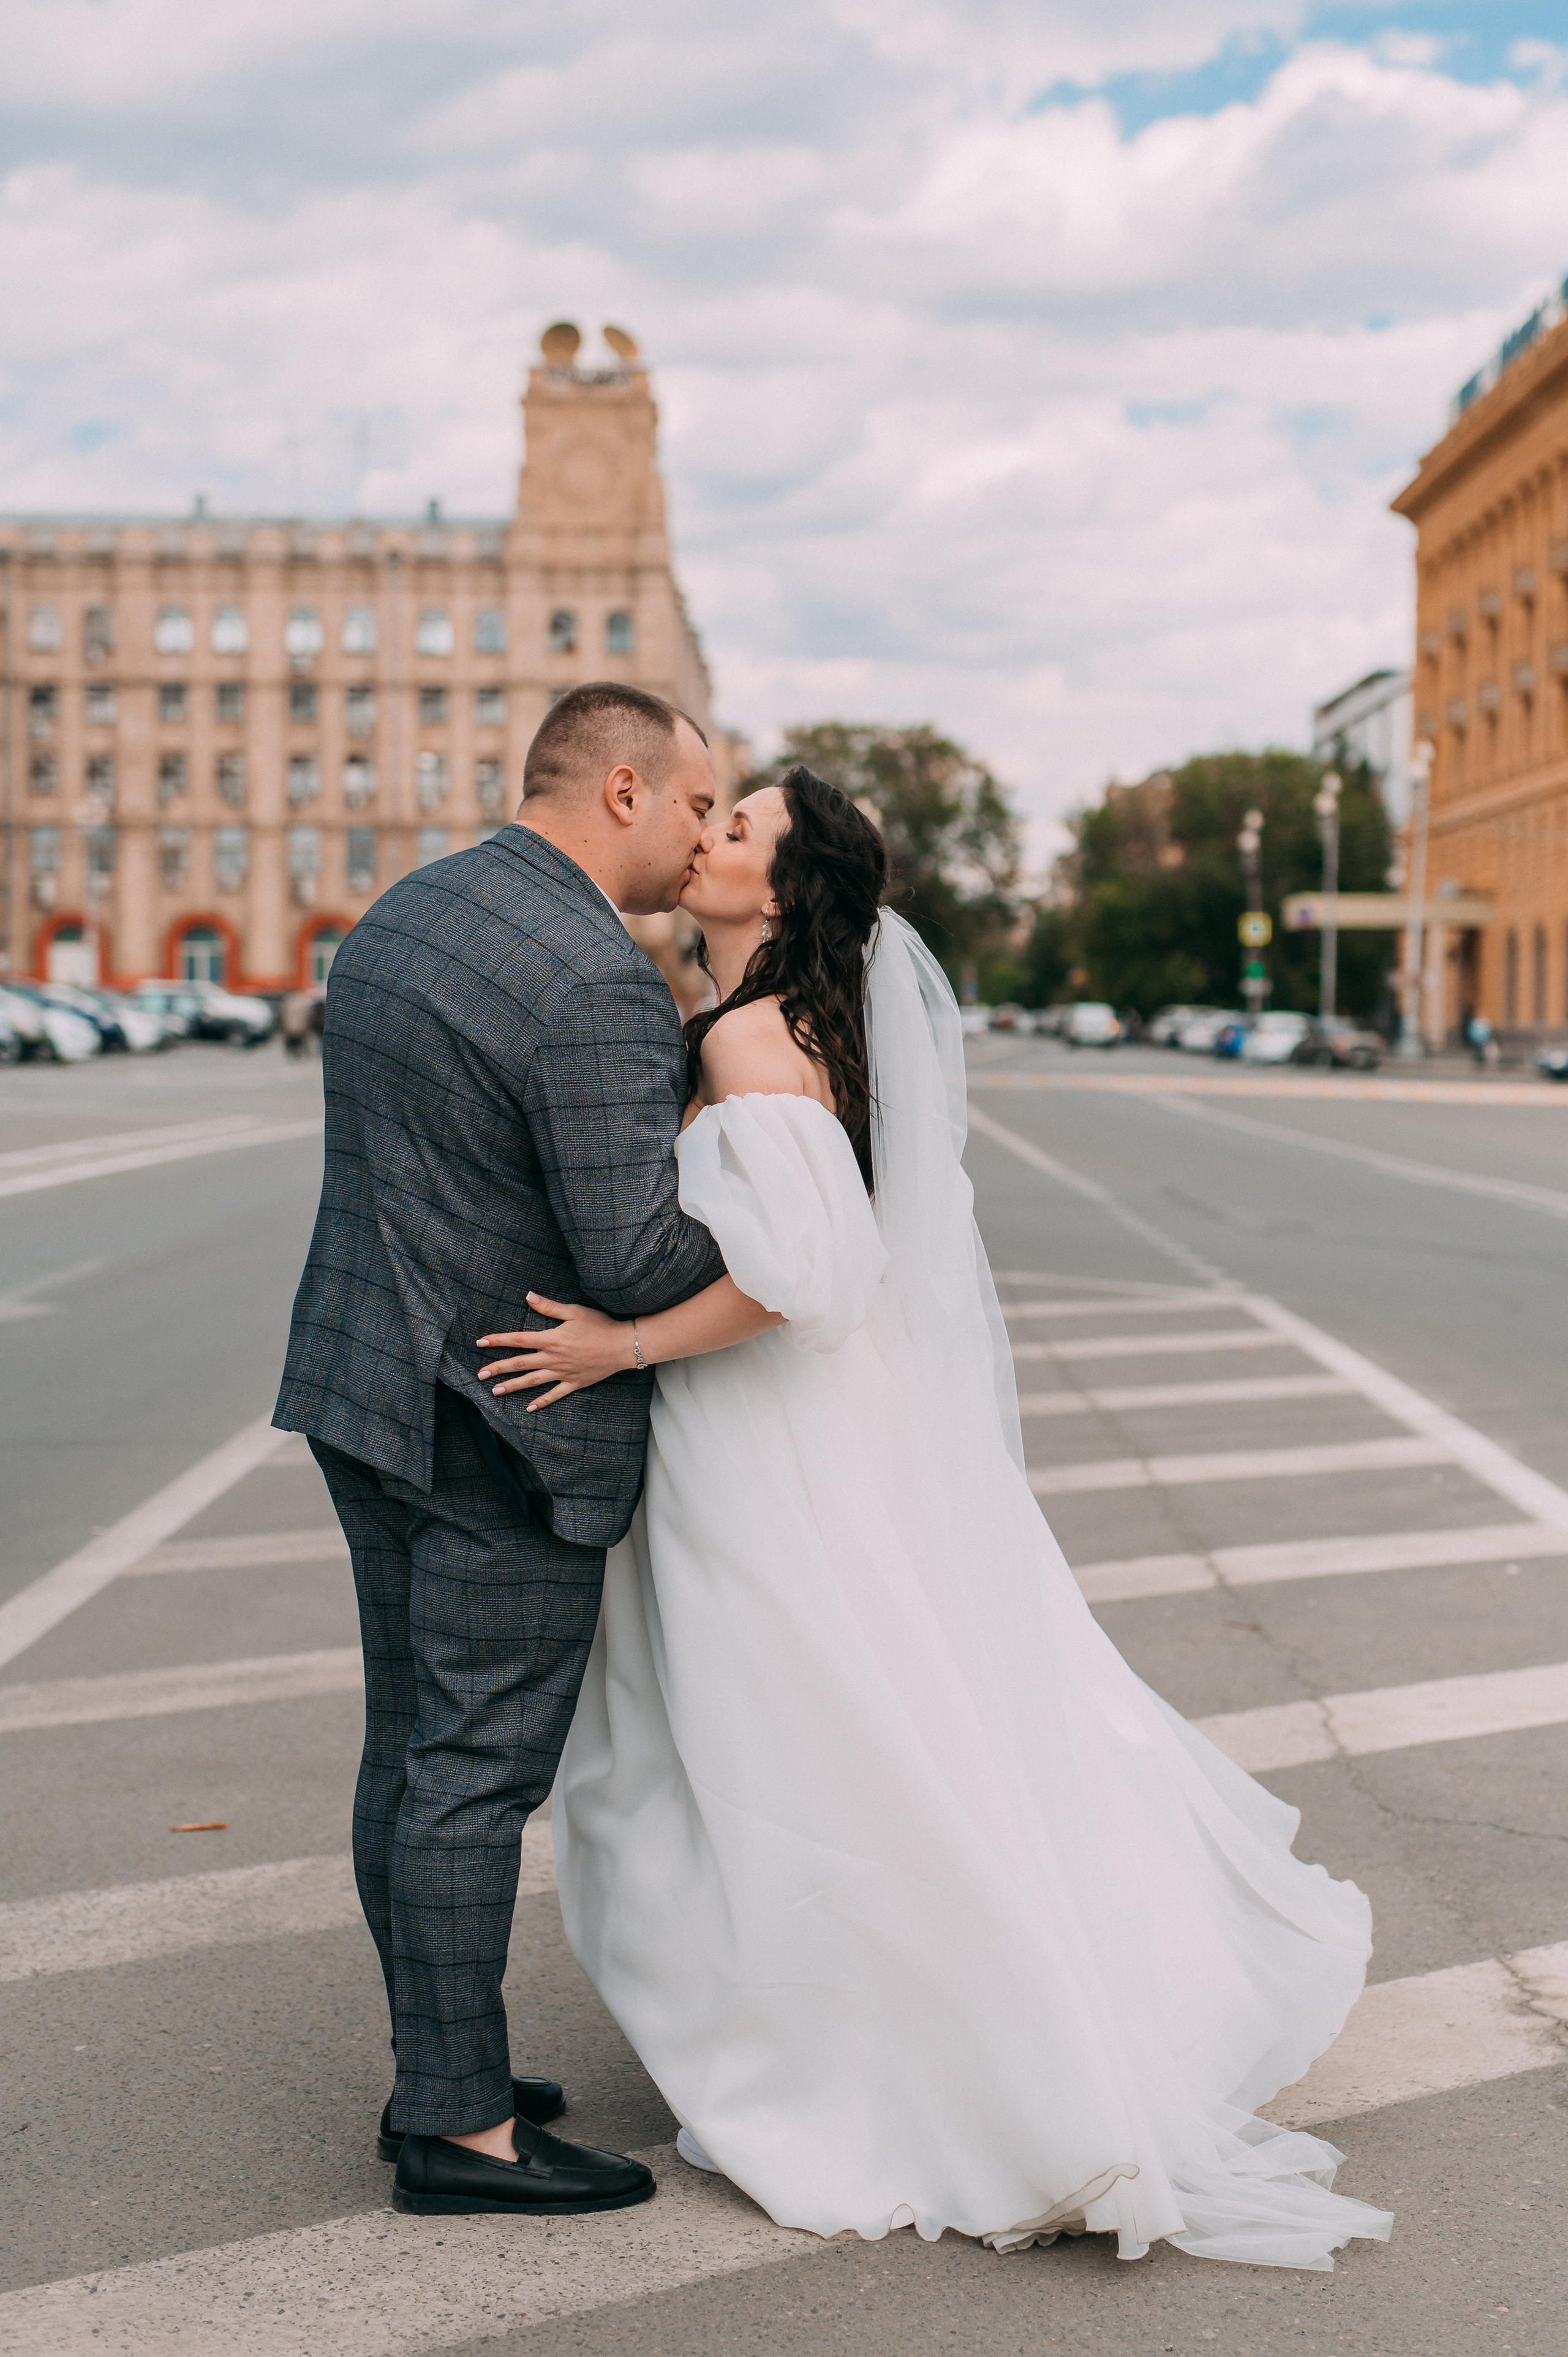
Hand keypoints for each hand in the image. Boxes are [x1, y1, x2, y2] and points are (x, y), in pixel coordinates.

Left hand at [477, 1294, 637, 1411]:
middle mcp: (553, 1358)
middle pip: (520, 1363)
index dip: (498, 1340)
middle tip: (480, 1374)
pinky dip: (541, 1402)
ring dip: (512, 1386)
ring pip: (532, 1381)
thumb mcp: (574, 1311)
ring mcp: (563, 1373)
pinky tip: (529, 1408)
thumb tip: (528, 1296)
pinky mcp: (574, 1383)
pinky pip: (554, 1395)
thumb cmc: (600, 1325)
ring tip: (495, 1391)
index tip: (481, 1343)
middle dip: (498, 1368)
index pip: (518, 1340)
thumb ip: (549, 1306)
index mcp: (551, 1339)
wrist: (623, 1346)